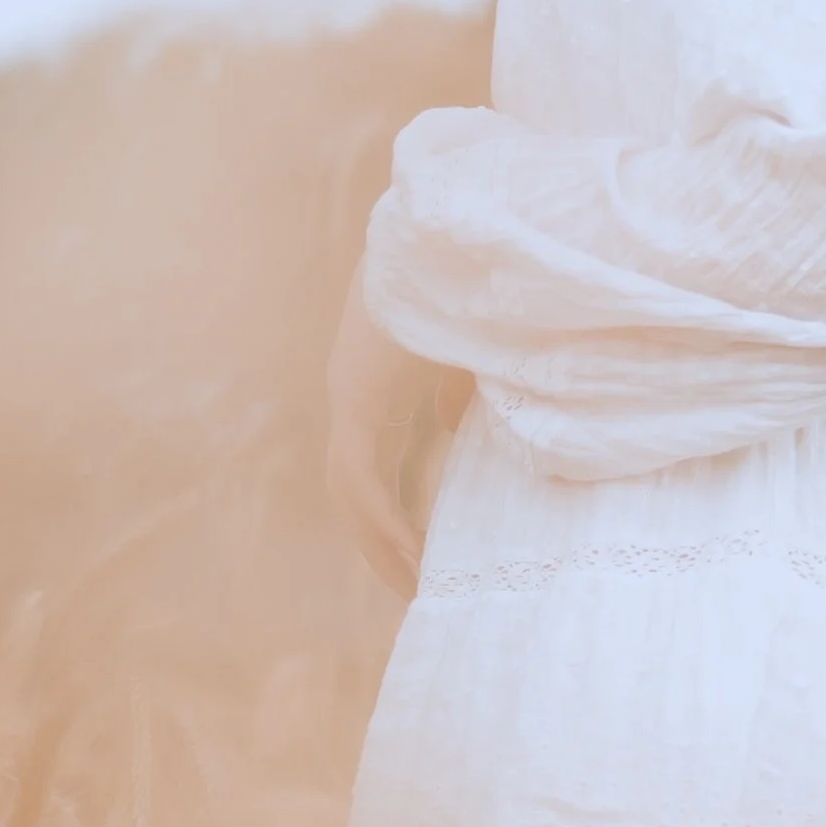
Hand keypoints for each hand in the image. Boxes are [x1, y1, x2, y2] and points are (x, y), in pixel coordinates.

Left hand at [326, 276, 456, 600]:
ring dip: (378, 544)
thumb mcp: (475, 347)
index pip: (371, 461)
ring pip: (351, 493)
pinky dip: (385, 525)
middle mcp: (353, 392)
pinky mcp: (358, 403)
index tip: (423, 550)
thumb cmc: (473, 280)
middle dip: (380, 540)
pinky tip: (414, 559)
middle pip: (353, 488)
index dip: (392, 509)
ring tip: (413, 589)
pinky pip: (363, 484)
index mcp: (376, 380)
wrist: (455, 237)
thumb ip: (463, 390)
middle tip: (414, 587)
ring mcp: (350, 397)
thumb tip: (457, 430)